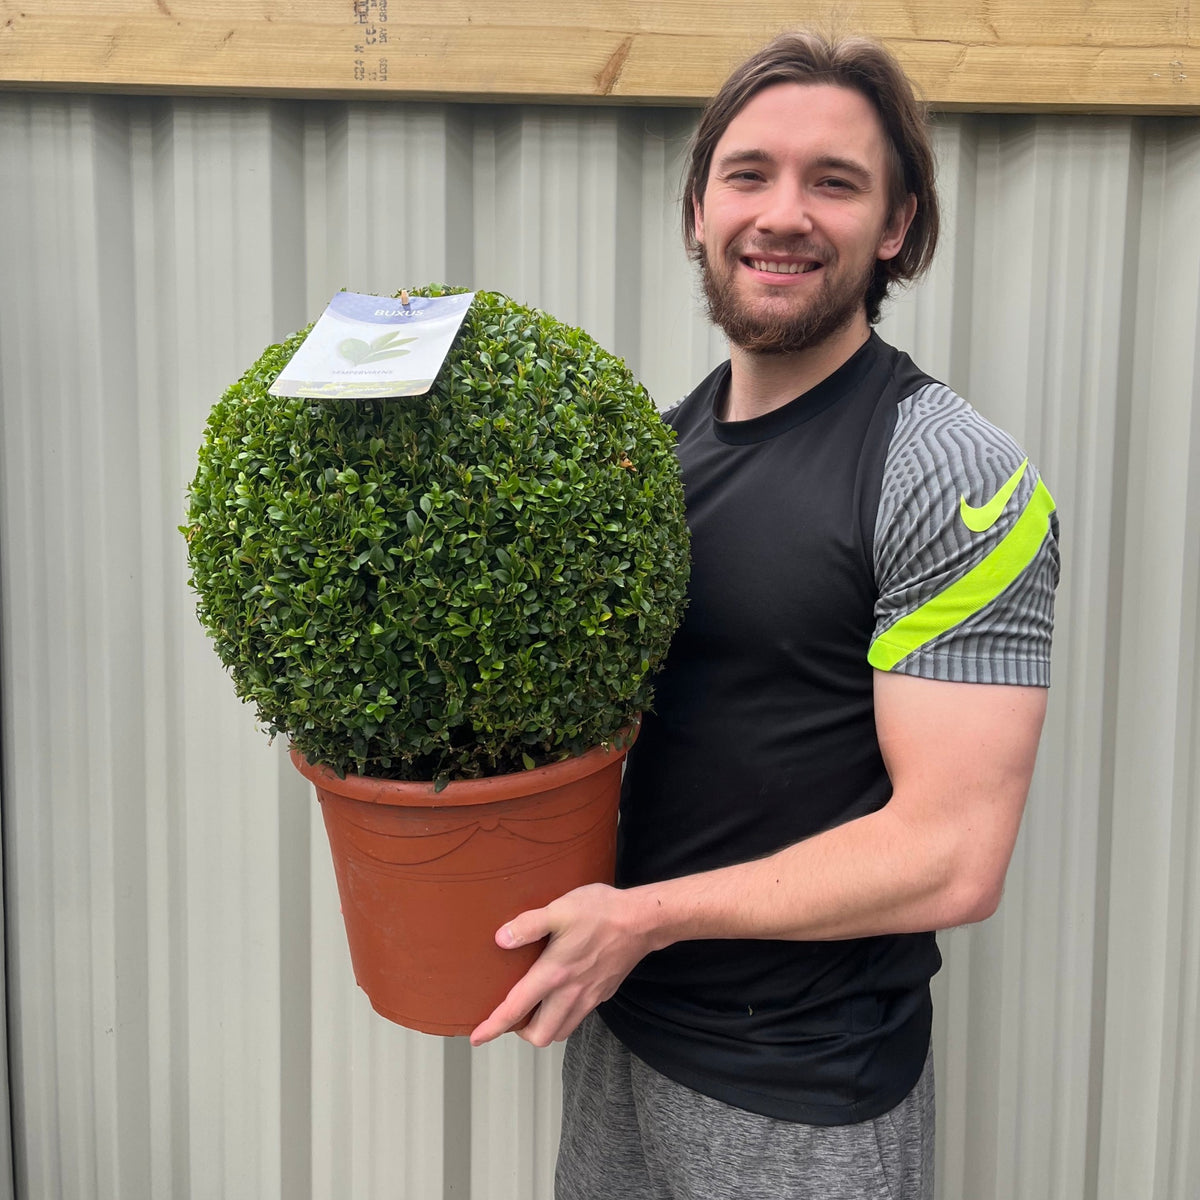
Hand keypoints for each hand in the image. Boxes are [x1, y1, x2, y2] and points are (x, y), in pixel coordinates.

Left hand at [468, 882, 651, 1047]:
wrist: (642, 921)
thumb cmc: (601, 912)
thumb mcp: (560, 909)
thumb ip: (528, 925)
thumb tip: (501, 939)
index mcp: (554, 974)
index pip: (516, 1009)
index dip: (493, 1027)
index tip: (477, 1038)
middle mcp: (570, 993)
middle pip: (540, 1035)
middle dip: (521, 1032)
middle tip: (513, 1014)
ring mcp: (589, 997)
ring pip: (561, 1031)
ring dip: (544, 1027)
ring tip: (535, 1008)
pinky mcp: (602, 994)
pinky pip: (578, 1018)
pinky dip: (563, 1017)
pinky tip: (561, 995)